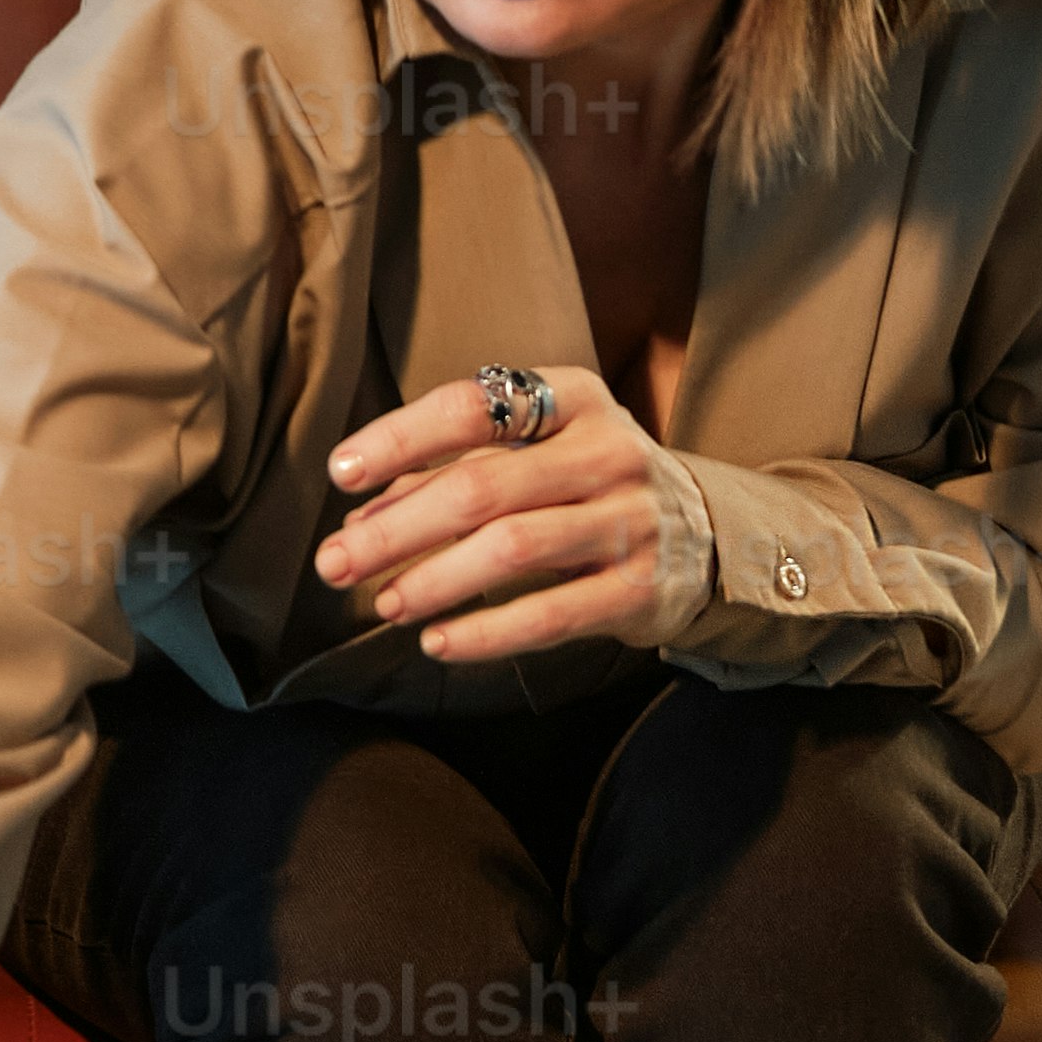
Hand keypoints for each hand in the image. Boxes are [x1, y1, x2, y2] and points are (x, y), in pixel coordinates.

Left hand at [314, 361, 675, 660]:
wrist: (705, 534)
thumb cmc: (585, 484)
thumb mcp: (532, 456)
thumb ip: (448, 476)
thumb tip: (360, 521)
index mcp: (571, 399)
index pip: (471, 407)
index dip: (399, 439)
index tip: (341, 474)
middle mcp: (606, 451)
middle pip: (483, 486)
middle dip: (398, 529)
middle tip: (336, 563)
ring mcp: (630, 521)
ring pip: (513, 548)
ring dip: (435, 580)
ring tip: (384, 603)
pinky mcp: (640, 588)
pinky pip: (552, 614)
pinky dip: (486, 632)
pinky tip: (438, 642)